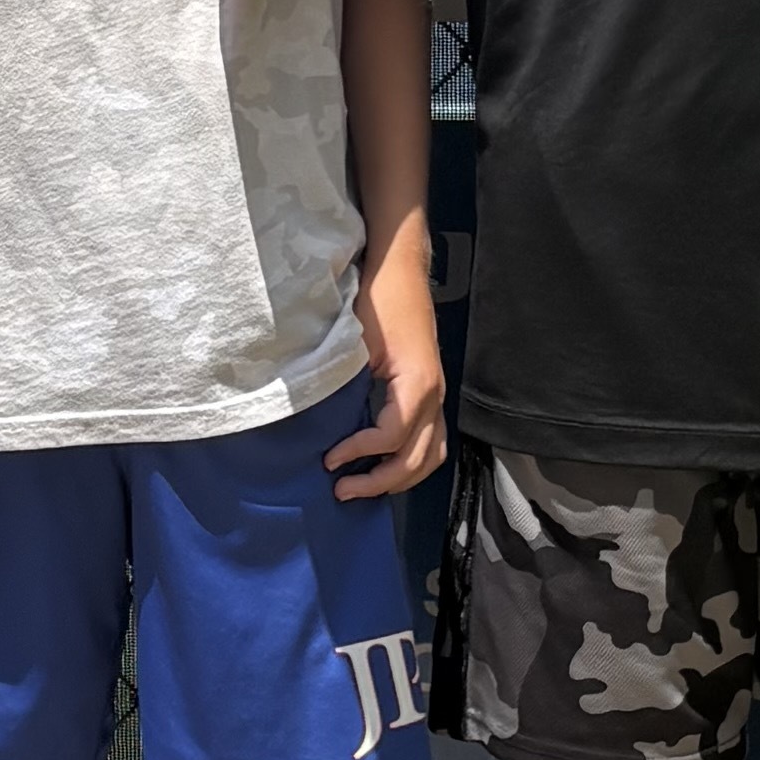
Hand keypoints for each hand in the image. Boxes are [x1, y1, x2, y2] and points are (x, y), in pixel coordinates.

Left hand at [322, 287, 448, 501]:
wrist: (400, 270)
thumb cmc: (378, 298)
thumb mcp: (357, 342)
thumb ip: (346, 386)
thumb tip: (322, 425)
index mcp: (417, 384)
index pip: (391, 437)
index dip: (359, 453)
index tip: (329, 459)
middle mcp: (434, 395)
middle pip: (417, 458)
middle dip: (379, 481)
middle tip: (342, 490)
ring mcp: (437, 395)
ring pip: (432, 455)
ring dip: (401, 478)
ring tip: (365, 486)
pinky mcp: (431, 393)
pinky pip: (433, 440)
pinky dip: (412, 460)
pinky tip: (383, 464)